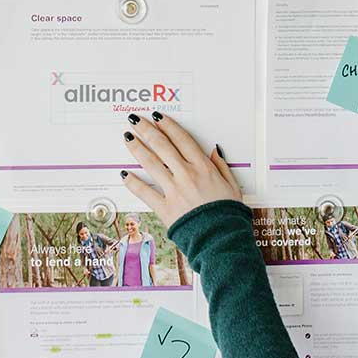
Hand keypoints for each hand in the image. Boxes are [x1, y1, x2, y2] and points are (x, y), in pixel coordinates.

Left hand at [121, 113, 240, 228]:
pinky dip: (133, 183)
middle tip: (135, 120)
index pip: (182, 140)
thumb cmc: (229, 215)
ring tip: (127, 138)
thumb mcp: (232, 186)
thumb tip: (214, 150)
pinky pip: (145, 192)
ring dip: (137, 149)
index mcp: (203, 168)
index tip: (158, 117)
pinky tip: (124, 174)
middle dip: (147, 130)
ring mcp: (174, 191)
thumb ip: (221, 166)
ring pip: (151, 164)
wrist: (222, 240)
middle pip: (162, 146)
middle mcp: (186, 175)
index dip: (168, 126)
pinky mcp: (164, 208)